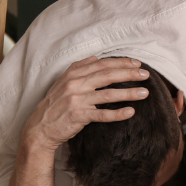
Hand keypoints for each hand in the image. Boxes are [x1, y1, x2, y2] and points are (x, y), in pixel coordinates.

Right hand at [22, 56, 150, 150]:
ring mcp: (77, 100)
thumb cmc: (54, 104)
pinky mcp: (79, 116)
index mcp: (73, 74)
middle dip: (129, 74)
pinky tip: (130, 112)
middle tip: (146, 75)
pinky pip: (102, 115)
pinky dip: (117, 114)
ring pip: (108, 94)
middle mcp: (75, 84)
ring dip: (128, 93)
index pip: (102, 65)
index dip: (121, 63)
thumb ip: (79, 68)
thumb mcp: (62, 82)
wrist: (39, 127)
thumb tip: (95, 57)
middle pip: (107, 76)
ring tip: (144, 93)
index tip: (137, 64)